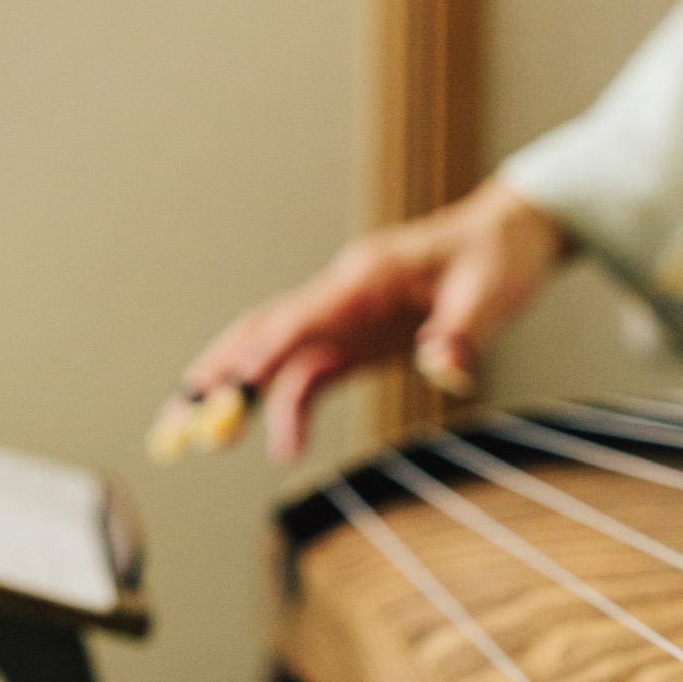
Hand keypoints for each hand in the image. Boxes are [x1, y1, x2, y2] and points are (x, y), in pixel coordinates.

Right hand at [152, 179, 566, 461]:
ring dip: (234, 394)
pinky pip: (309, 374)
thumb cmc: (499, 257)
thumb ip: (464, 332)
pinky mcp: (357, 341)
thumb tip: (445, 367)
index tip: (228, 390)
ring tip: (192, 439)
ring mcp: (343, 318)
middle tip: (173, 425)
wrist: (509, 236)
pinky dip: (286, 407)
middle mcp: (340, 296)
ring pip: (273, 356)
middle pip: (263, 334)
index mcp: (365, 278)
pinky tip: (280, 445)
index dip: (264, 356)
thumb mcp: (494, 293)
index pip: (302, 320)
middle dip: (216, 377)